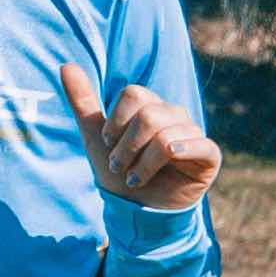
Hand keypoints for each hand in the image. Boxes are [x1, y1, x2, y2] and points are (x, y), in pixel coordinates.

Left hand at [64, 63, 221, 208]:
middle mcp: (174, 115)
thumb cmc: (119, 172)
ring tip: (136, 178)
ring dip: (143, 164)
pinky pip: (201, 145)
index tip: (109, 144)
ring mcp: (193, 134)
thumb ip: (83, 101)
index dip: (115, 123)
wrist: (137, 210)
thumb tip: (66, 66)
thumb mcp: (96, 137)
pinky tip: (170, 161)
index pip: (133, 94)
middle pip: (148, 115)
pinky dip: (181, 152)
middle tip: (120, 167)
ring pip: (166, 136)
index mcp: (150, 105)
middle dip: (126, 147)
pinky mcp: (209, 155)